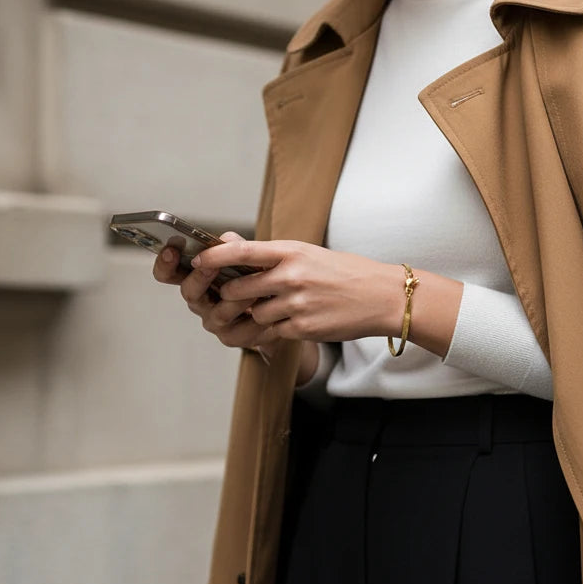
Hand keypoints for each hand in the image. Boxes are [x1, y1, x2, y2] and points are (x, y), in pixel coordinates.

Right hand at [152, 231, 280, 356]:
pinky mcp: (234, 338)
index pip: (169, 274)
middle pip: (189, 293)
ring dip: (235, 301)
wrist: (278, 308)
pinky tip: (267, 310)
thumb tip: (225, 239)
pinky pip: (242, 331)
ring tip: (253, 290)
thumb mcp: (246, 258)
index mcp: (196, 279)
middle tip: (209, 266)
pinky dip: (256, 319)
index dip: (165, 264)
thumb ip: (234, 247)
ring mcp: (215, 322)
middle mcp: (200, 301)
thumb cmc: (256, 279)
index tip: (170, 250)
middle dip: (199, 278)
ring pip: (219, 313)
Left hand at [192, 239, 463, 356]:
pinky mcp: (303, 327)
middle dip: (232, 297)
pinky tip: (291, 323)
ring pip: (254, 314)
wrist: (382, 297)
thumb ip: (277, 257)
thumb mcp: (312, 254)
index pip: (240, 252)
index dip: (213, 259)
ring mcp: (296, 303)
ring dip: (257, 316)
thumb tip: (239, 256)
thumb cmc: (348, 273)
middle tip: (236, 298)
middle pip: (238, 289)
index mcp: (291, 252)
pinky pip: (273, 331)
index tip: (200, 263)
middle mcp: (291, 276)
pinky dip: (275, 329)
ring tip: (275, 311)